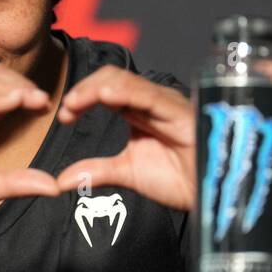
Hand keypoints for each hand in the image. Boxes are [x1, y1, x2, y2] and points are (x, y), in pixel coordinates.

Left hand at [54, 66, 196, 210]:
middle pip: (111, 77)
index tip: (63, 116)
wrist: (210, 194)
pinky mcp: (179, 111)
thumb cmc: (179, 180)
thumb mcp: (128, 173)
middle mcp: (151, 101)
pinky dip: (124, 92)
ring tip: (75, 103)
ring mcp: (165, 103)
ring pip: (125, 80)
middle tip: (66, 109)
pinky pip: (148, 95)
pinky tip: (104, 96)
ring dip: (95, 89)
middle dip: (84, 89)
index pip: (104, 88)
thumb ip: (96, 171)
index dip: (81, 96)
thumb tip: (61, 180)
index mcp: (138, 110)